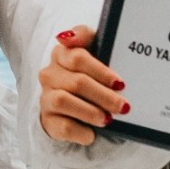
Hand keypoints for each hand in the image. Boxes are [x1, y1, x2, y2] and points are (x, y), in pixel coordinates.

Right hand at [37, 25, 127, 146]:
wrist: (75, 103)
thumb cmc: (89, 73)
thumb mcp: (92, 49)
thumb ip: (83, 36)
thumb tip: (66, 36)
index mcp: (60, 54)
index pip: (77, 57)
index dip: (101, 71)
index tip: (120, 83)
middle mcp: (49, 75)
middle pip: (77, 82)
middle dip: (103, 95)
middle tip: (124, 106)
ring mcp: (46, 98)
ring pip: (64, 101)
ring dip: (90, 112)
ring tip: (108, 119)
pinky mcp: (48, 120)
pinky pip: (62, 126)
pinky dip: (81, 131)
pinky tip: (92, 132)